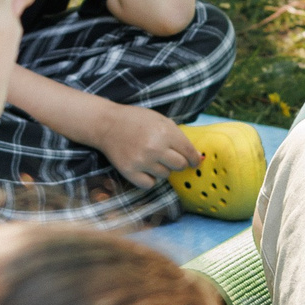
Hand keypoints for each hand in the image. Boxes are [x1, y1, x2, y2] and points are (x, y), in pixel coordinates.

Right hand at [88, 101, 202, 188]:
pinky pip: (149, 184)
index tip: (193, 161)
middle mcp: (155, 148)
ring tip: (152, 158)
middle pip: (180, 166)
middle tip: (171, 158)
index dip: (194, 159)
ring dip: (162, 169)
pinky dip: (149, 179)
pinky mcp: (130, 171)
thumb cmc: (136, 120)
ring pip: (165, 175)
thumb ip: (178, 136)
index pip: (189, 152)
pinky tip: (145, 168)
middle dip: (179, 163)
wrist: (107, 124)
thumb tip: (197, 155)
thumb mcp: (161, 120)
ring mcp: (142, 161)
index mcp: (165, 132)